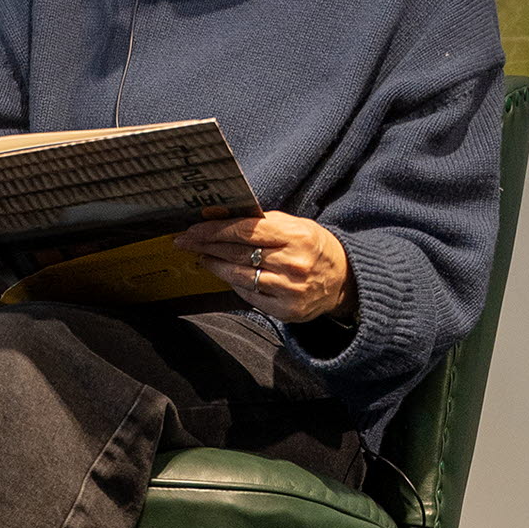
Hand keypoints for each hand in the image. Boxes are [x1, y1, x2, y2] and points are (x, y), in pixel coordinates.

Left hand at [180, 210, 354, 327]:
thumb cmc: (313, 247)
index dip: (214, 230)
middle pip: (237, 254)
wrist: (343, 280)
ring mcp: (289, 290)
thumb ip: (263, 223)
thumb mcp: (296, 226)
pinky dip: (234, 283)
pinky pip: (249, 295)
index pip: (245, 231)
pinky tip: (225, 274)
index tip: (193, 229)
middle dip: (206, 246)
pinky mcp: (286, 310)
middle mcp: (292, 264)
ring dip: (215, 266)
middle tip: (185, 241)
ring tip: (201, 257)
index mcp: (296, 236)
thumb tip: (221, 217)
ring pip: (238, 276)